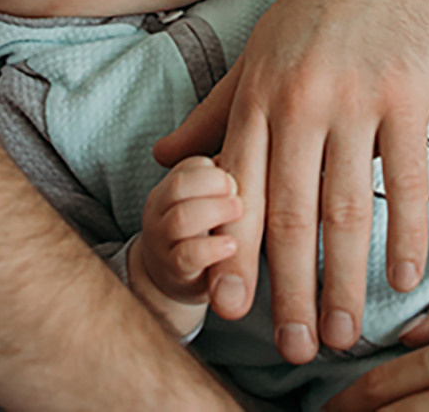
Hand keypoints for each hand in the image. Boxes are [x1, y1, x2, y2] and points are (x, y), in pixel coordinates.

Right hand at [132, 156, 244, 325]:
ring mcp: (163, 241)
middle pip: (180, 185)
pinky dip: (213, 248)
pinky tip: (233, 246)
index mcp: (172, 187)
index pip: (192, 164)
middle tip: (240, 193)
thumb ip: (231, 180)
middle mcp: (160, 210)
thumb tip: (268, 150)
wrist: (179, 278)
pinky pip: (188, 255)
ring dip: (215, 212)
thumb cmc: (206, 232)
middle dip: (214, 185)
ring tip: (239, 213)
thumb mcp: (213, 200)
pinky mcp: (174, 271)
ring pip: (181, 218)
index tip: (246, 174)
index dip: (220, 169)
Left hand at [154, 0, 428, 363]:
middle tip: (296, 350)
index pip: (241, 191)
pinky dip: (407, 232)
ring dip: (345, 278)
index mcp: (258, 97)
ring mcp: (355, 98)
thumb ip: (213, 115)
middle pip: (292, 212)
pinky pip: (408, 177)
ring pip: (347, 206)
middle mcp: (300, 101)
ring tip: (345, 333)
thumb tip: (162, 159)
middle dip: (291, 289)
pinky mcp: (407, 95)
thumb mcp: (255, 57)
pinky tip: (404, 278)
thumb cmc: (313, 14)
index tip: (228, 310)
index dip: (235, 253)